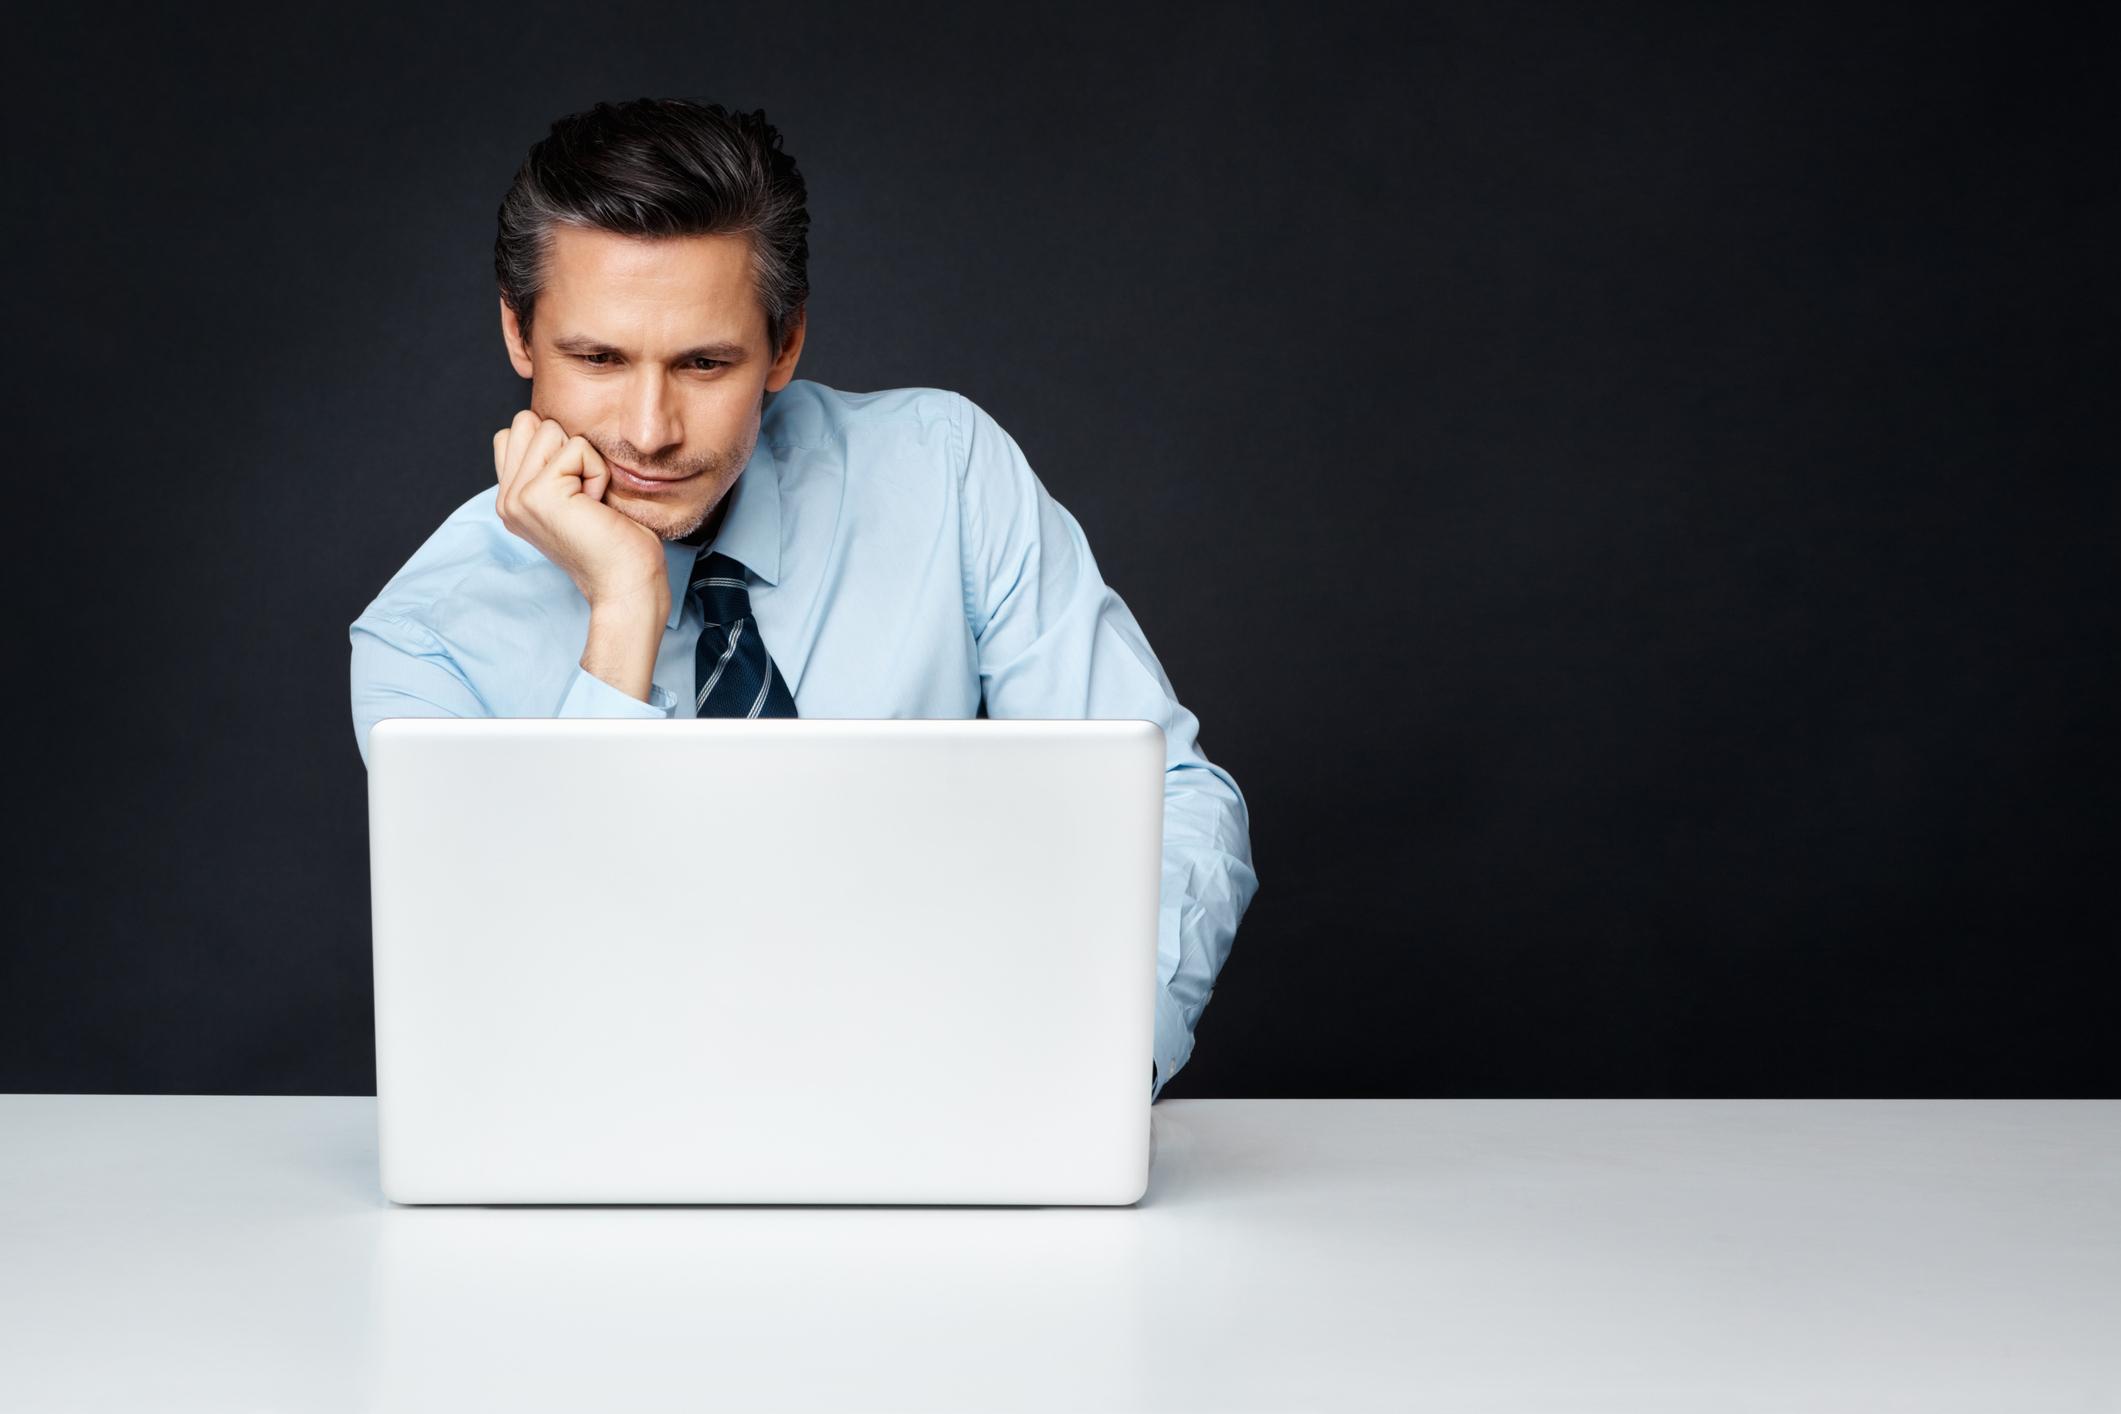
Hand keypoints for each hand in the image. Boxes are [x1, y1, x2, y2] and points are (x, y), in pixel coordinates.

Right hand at [492, 410, 668, 616]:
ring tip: (589, 501)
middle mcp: (506, 499)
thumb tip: (551, 423)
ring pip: (549, 427)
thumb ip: (551, 465)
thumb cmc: (616, 542)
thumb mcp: (575, 496)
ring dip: (583, 460)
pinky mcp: (537, 494)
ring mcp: (517, 497)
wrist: (626, 583)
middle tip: (583, 494)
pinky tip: (596, 506)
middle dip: (566, 446)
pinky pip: (576, 447)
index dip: (555, 447)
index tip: (575, 491)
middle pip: (527, 421)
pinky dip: (597, 471)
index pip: (516, 432)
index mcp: (512, 499)